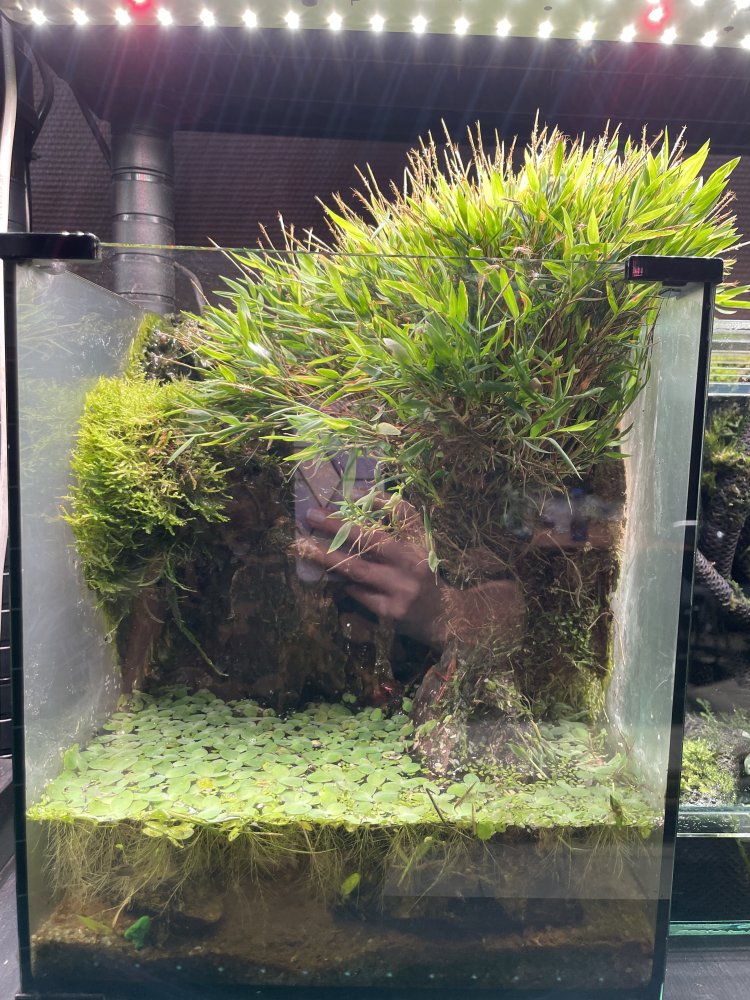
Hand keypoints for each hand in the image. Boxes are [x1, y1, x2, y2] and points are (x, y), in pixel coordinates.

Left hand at [299, 501, 524, 651]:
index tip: (352, 491)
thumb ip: (398, 531)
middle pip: (372, 539)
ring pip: (358, 569)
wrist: (445, 618)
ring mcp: (402, 588)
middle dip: (339, 526)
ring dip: (328, 556)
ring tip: (305, 546)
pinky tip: (335, 580)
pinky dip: (345, 585)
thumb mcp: (420, 549)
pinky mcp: (392, 611)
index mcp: (421, 543)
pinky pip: (359, 594)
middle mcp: (413, 563)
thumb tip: (357, 509)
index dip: (378, 500)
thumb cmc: (423, 577)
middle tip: (312, 515)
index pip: (403, 513)